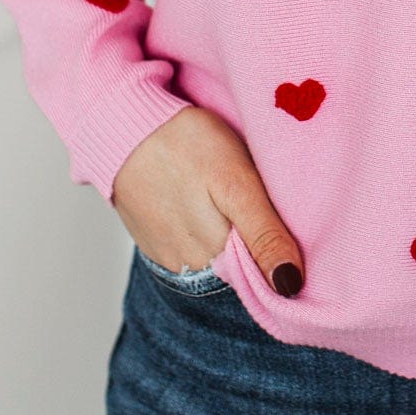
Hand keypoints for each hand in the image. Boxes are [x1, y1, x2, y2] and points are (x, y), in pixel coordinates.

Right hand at [112, 105, 305, 294]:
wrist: (126, 128)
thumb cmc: (186, 146)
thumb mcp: (237, 183)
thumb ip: (264, 234)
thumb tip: (289, 286)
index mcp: (217, 259)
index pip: (262, 276)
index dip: (281, 253)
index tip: (289, 225)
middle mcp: (191, 270)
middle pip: (239, 267)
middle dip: (255, 242)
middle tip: (258, 199)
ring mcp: (170, 258)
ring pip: (216, 258)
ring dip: (230, 236)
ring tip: (228, 198)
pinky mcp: (156, 244)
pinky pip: (192, 248)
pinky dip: (204, 230)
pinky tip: (204, 202)